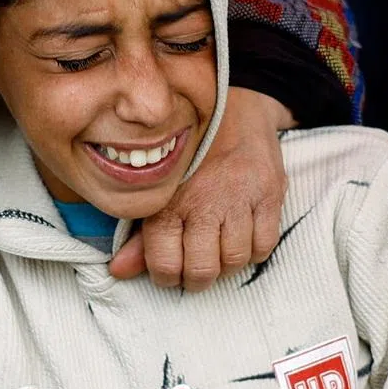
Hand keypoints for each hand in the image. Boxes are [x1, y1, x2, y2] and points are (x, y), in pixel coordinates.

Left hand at [110, 87, 292, 289]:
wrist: (233, 109)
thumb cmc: (189, 157)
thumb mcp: (158, 191)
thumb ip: (140, 237)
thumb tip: (118, 273)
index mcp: (168, 200)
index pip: (164, 263)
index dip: (165, 277)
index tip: (169, 272)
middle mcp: (203, 201)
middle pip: (202, 269)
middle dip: (196, 279)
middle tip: (195, 270)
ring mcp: (239, 198)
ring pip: (234, 260)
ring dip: (226, 265)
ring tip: (218, 251)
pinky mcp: (269, 194)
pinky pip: (265, 244)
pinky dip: (253, 251)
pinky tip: (241, 237)